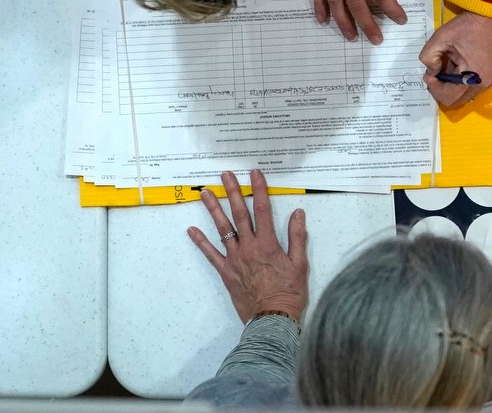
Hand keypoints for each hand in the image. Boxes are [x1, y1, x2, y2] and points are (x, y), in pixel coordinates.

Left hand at [187, 169, 308, 323]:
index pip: (264, 210)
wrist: (271, 318)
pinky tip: (191, 230)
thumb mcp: (300, 263)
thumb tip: (298, 213)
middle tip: (225, 175)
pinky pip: (211, 255)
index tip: (254, 173)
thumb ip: (297, 237)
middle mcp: (249, 247)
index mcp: (268, 243)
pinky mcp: (226, 272)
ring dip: (214, 210)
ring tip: (205, 193)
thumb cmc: (289, 292)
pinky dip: (200, 242)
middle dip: (233, 192)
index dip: (259, 189)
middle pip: (240, 214)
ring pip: (223, 230)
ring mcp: (234, 259)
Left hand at [419, 8, 491, 107]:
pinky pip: (472, 85)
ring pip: (464, 94)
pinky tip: (455, 64)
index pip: (448, 97)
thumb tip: (432, 71)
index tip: (427, 74)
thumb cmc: (469, 26)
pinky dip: (460, 80)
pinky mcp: (491, 72)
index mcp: (472, 77)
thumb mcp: (441, 37)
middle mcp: (483, 83)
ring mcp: (489, 78)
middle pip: (456, 100)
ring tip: (444, 68)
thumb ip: (428, 57)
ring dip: (450, 86)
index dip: (433, 88)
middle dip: (441, 90)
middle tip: (434, 75)